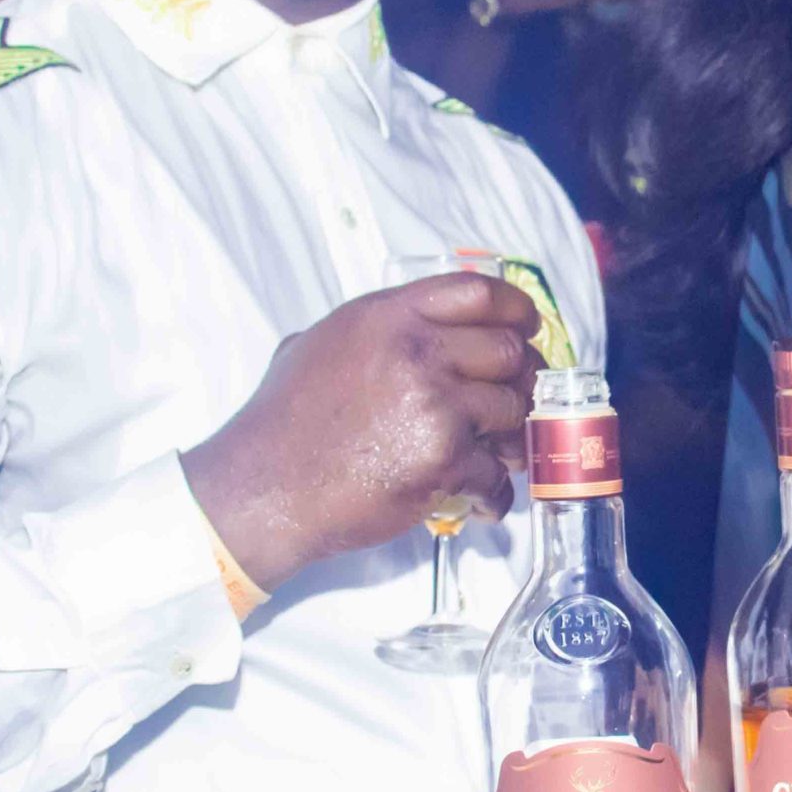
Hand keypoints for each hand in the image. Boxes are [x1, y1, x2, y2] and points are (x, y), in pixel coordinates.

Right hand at [182, 272, 543, 589]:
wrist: (264, 488)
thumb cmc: (283, 426)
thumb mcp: (318, 345)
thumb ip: (375, 330)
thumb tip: (415, 329)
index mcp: (388, 317)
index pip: (478, 293)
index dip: (515, 309)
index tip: (527, 326)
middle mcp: (417, 352)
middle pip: (508, 351)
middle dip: (521, 378)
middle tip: (516, 398)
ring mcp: (434, 405)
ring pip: (512, 411)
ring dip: (510, 436)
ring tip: (496, 453)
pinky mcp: (444, 460)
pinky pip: (495, 473)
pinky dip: (495, 492)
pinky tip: (481, 498)